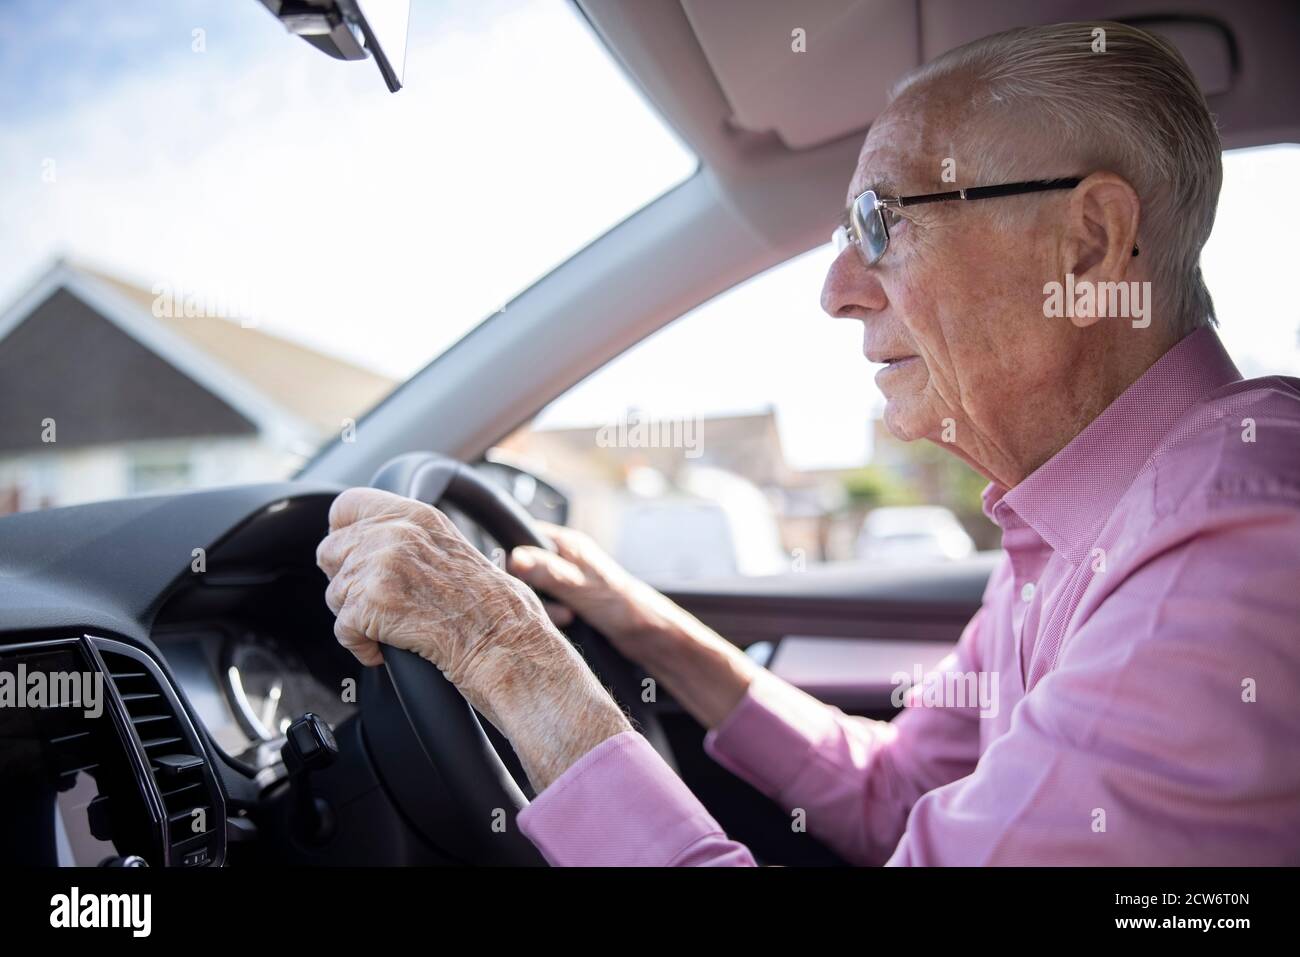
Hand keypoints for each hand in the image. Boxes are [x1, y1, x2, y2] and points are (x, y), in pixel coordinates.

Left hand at [315, 487, 558, 719]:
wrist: (503, 640)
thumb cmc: (489, 606)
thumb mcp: (450, 548)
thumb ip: (408, 537)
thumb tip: (367, 543)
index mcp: (415, 515)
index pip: (346, 505)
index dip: (343, 533)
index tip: (349, 554)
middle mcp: (394, 533)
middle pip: (331, 551)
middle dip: (347, 581)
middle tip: (377, 601)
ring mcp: (380, 567)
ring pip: (335, 594)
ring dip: (356, 617)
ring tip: (392, 626)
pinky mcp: (370, 604)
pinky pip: (341, 630)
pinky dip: (361, 646)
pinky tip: (386, 647)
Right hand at [508, 523, 758, 729]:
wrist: (653, 637)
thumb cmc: (626, 607)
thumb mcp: (581, 588)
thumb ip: (547, 573)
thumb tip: (515, 558)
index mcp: (568, 544)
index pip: (523, 537)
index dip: (514, 557)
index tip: (517, 580)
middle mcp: (566, 559)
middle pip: (525, 569)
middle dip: (531, 590)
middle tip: (550, 606)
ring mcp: (569, 582)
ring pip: (536, 592)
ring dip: (543, 608)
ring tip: (566, 619)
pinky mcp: (572, 603)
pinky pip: (547, 607)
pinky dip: (551, 618)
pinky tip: (566, 626)